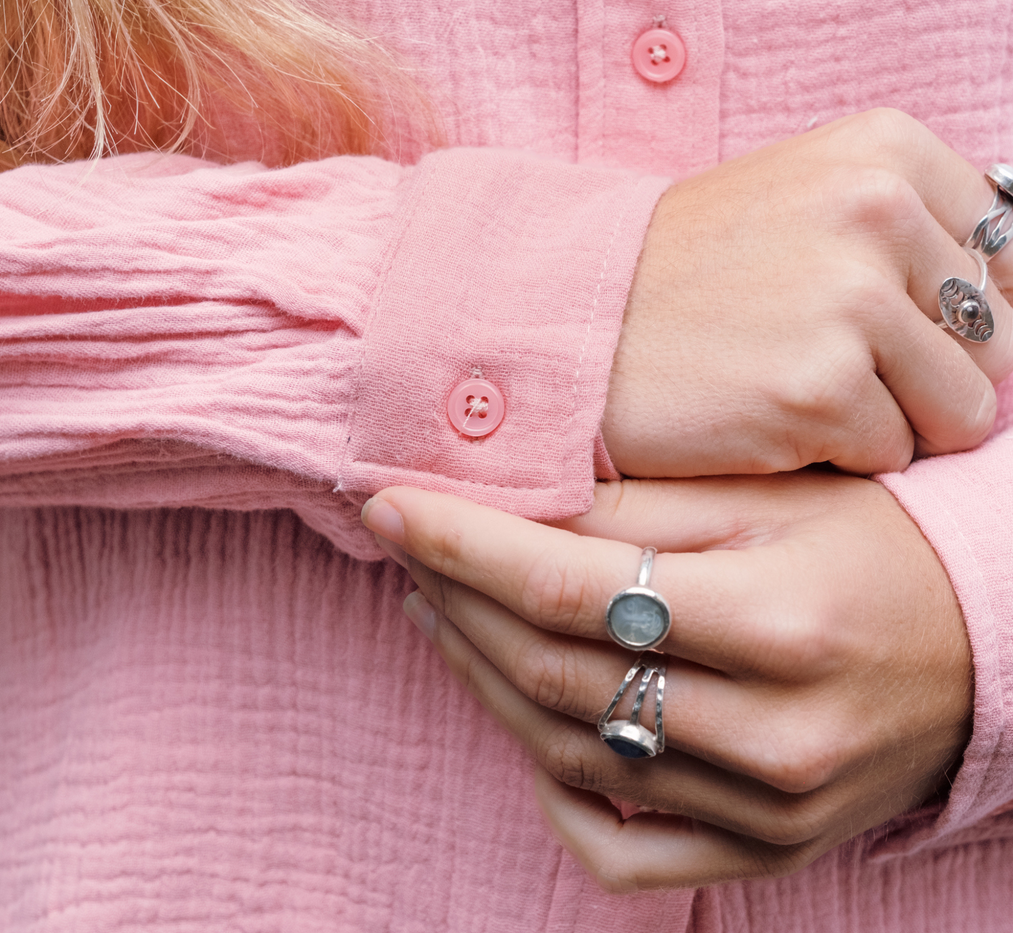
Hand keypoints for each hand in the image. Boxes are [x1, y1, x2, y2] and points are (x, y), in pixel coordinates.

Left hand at [362, 476, 972, 889]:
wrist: (986, 641)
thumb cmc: (880, 543)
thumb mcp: (775, 496)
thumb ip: (644, 504)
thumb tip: (516, 499)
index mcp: (779, 623)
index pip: (570, 585)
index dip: (463, 544)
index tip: (391, 506)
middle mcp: (771, 734)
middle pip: (553, 671)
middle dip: (454, 599)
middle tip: (403, 546)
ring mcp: (764, 810)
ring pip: (567, 753)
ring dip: (478, 675)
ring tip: (436, 609)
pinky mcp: (761, 849)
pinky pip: (621, 845)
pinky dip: (550, 788)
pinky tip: (517, 720)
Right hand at [605, 108, 1012, 476]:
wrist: (571, 320)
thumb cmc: (683, 274)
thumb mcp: (801, 203)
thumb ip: (911, 233)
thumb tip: (1009, 303)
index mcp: (885, 152)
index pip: (1008, 258)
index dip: (952, 312)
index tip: (888, 326)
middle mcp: (880, 212)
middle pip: (997, 340)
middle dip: (928, 375)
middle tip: (832, 369)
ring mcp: (852, 302)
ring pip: (961, 409)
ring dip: (892, 421)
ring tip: (802, 396)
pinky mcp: (820, 391)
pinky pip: (892, 454)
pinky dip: (838, 455)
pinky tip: (768, 421)